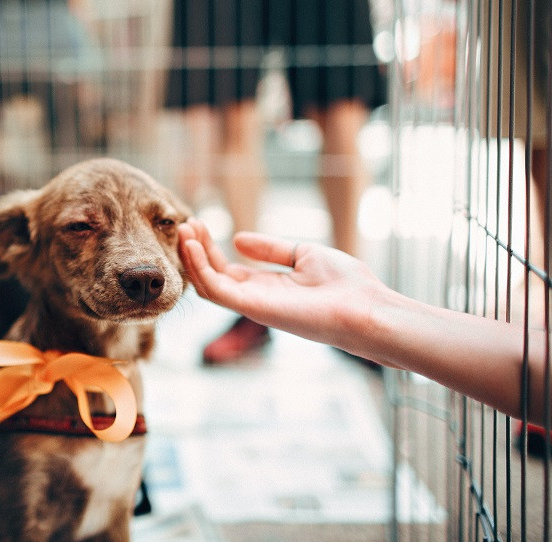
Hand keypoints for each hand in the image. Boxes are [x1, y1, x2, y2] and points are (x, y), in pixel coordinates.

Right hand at [177, 219, 387, 348]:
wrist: (366, 307)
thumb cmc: (345, 284)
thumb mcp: (304, 254)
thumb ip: (270, 249)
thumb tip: (238, 239)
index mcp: (267, 287)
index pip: (226, 269)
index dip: (208, 248)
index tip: (198, 223)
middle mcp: (255, 298)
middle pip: (212, 276)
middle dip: (195, 250)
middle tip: (185, 224)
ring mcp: (253, 305)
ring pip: (207, 284)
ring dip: (192, 257)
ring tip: (185, 230)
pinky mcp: (254, 308)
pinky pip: (216, 289)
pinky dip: (200, 268)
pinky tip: (193, 246)